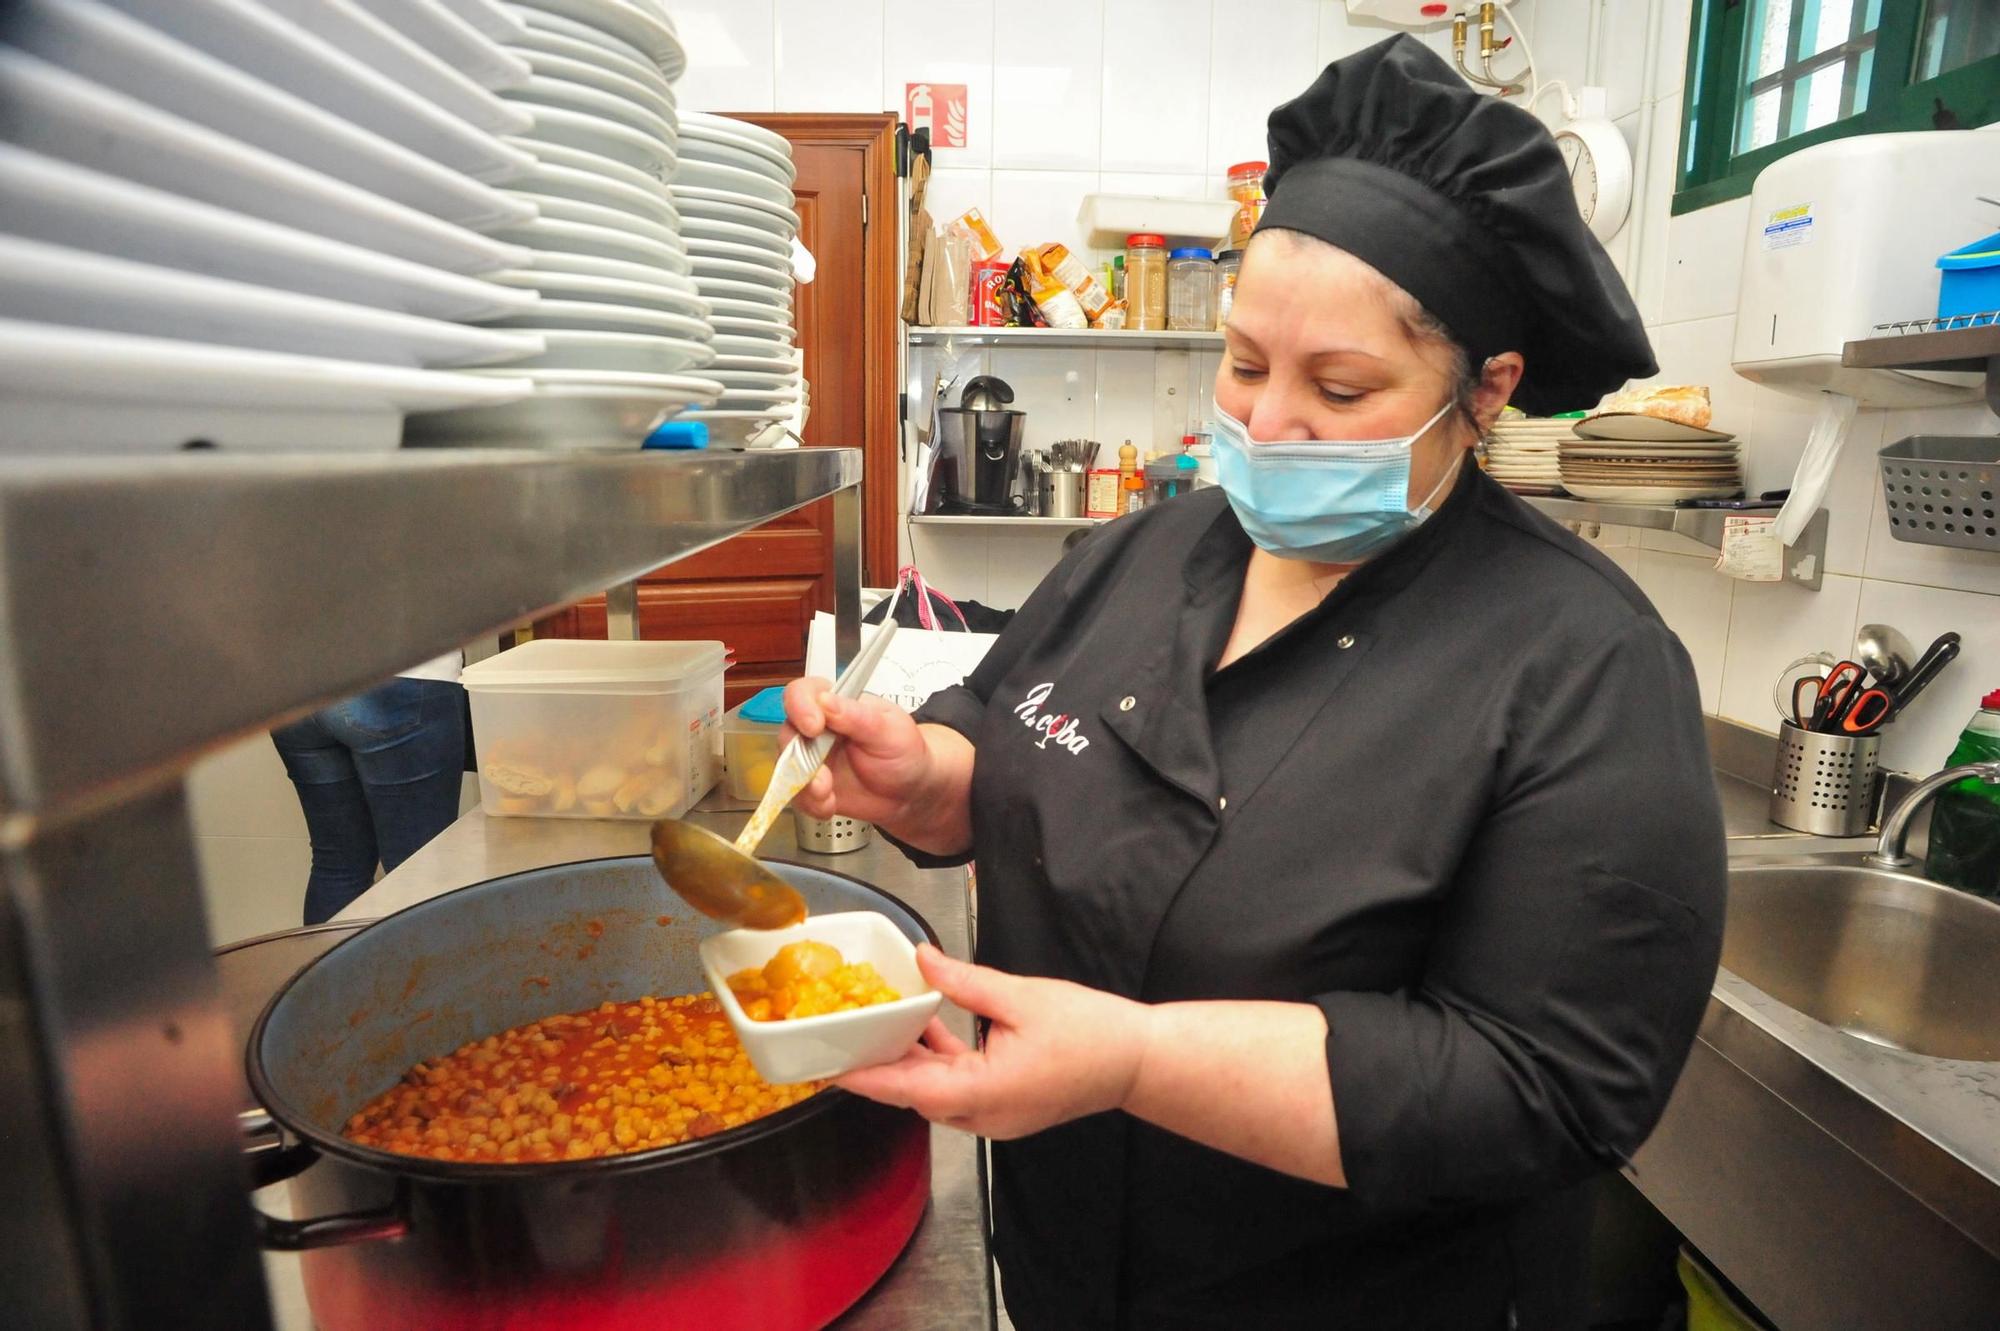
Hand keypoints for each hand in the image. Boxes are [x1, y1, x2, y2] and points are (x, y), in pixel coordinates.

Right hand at [781, 678, 935, 825]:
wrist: (911, 792)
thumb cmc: (904, 751)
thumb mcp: (890, 730)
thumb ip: (858, 716)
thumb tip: (825, 700)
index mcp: (836, 704)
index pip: (804, 692)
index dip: (800, 706)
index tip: (814, 727)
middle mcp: (818, 729)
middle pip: (789, 733)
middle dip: (800, 758)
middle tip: (822, 776)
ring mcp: (812, 758)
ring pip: (787, 767)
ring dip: (804, 786)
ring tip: (827, 795)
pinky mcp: (810, 785)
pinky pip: (796, 794)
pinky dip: (810, 803)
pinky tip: (830, 804)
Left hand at [835, 945, 1151, 1138]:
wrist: (1138, 1061)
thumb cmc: (1091, 1031)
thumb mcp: (1022, 995)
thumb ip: (964, 980)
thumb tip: (922, 958)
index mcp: (985, 1092)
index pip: (908, 1089)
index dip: (865, 1077)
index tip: (829, 1067)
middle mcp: (983, 1116)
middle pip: (915, 1094)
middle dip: (879, 1066)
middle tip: (842, 1036)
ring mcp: (995, 1118)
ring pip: (934, 1094)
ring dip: (909, 1063)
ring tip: (878, 1026)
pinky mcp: (1005, 1109)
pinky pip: (958, 1091)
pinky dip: (938, 1065)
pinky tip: (927, 1030)